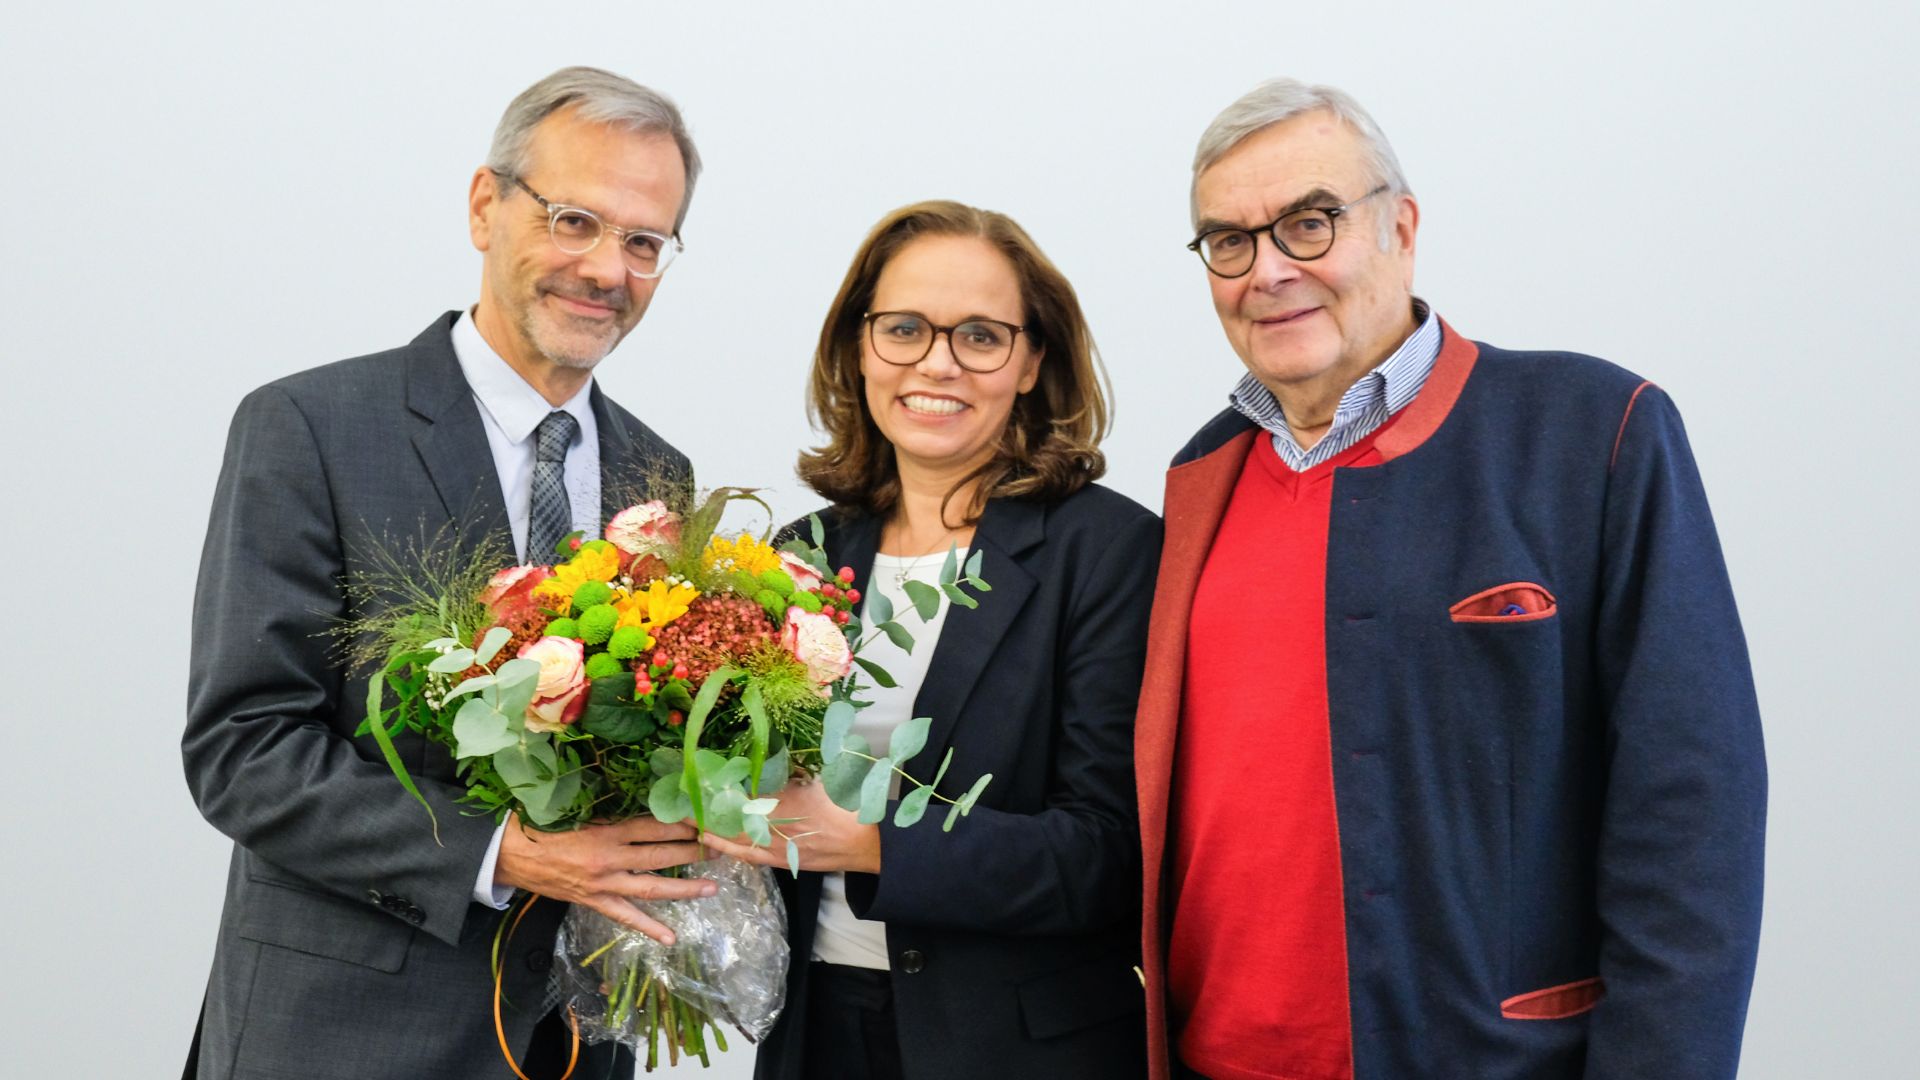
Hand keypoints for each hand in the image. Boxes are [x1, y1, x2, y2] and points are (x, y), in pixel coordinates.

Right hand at [495, 816, 714, 944]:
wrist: (517, 855)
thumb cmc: (551, 828)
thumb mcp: (585, 815)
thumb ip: (616, 817)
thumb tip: (655, 809)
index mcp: (606, 831)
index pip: (652, 826)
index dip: (681, 824)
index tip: (706, 820)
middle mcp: (608, 858)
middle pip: (658, 855)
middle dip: (692, 852)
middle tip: (722, 850)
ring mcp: (603, 884)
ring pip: (650, 887)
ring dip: (683, 889)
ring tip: (712, 888)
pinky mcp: (595, 902)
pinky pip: (626, 917)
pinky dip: (649, 928)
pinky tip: (671, 937)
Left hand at [700, 776, 881, 874]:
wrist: (864, 843)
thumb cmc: (844, 806)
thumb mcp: (818, 780)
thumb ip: (791, 773)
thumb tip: (766, 762)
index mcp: (785, 801)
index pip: (743, 794)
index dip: (719, 787)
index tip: (698, 779)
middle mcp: (776, 826)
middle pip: (732, 817)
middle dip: (707, 810)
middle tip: (682, 803)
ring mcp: (777, 846)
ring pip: (735, 839)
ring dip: (711, 830)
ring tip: (689, 823)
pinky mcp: (780, 861)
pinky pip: (748, 855)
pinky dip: (728, 848)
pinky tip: (713, 842)